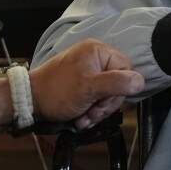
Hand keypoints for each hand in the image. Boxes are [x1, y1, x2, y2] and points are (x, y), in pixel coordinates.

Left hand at [30, 39, 144, 129]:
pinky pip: (95, 98)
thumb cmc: (58, 91)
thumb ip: (116, 83)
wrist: (29, 101)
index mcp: (98, 51)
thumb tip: (141, 81)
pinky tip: (80, 117)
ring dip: (97, 111)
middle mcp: (94, 58)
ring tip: (83, 117)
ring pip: (107, 95)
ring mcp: (87, 71)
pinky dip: (89, 110)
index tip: (104, 102)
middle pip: (117, 85)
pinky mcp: (81, 84)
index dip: (120, 90)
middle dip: (105, 104)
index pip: (126, 70)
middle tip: (91, 112)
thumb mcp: (89, 88)